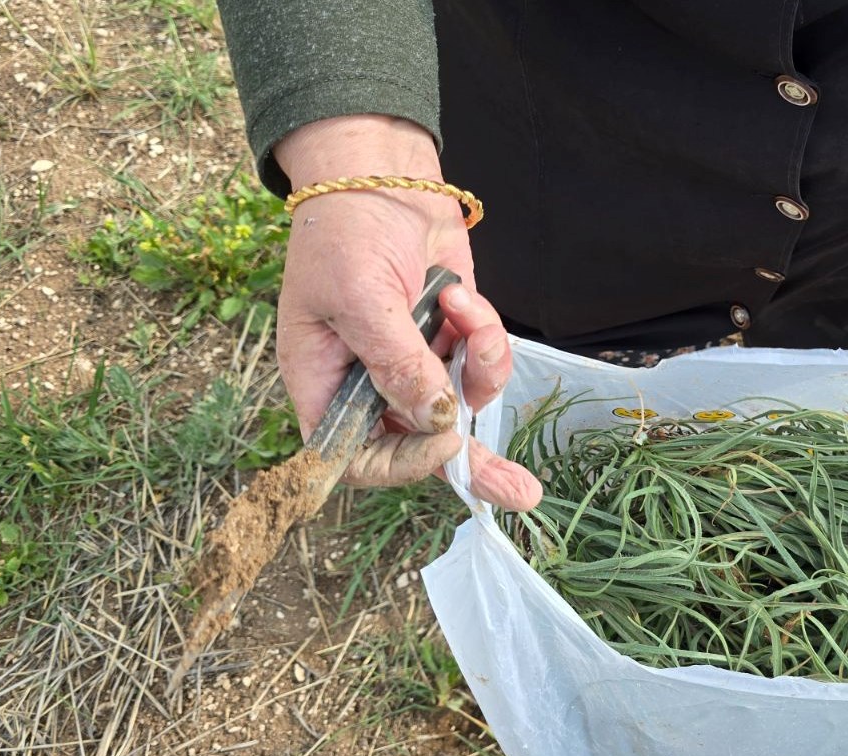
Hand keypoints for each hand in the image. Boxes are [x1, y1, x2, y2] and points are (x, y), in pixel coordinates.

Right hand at [275, 115, 540, 508]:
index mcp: (325, 385)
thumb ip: (395, 363)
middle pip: (420, 447)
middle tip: (521, 493)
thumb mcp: (360, 297)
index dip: (401, 464)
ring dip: (477, 363)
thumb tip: (433, 419)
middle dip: (473, 464)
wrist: (378, 170)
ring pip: (462, 402)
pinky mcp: (450, 339)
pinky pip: (481, 363)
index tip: (441, 442)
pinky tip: (463, 295)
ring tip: (466, 310)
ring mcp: (415, 364)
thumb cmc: (344, 230)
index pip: (357, 458)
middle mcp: (369, 386)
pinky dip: (484, 334)